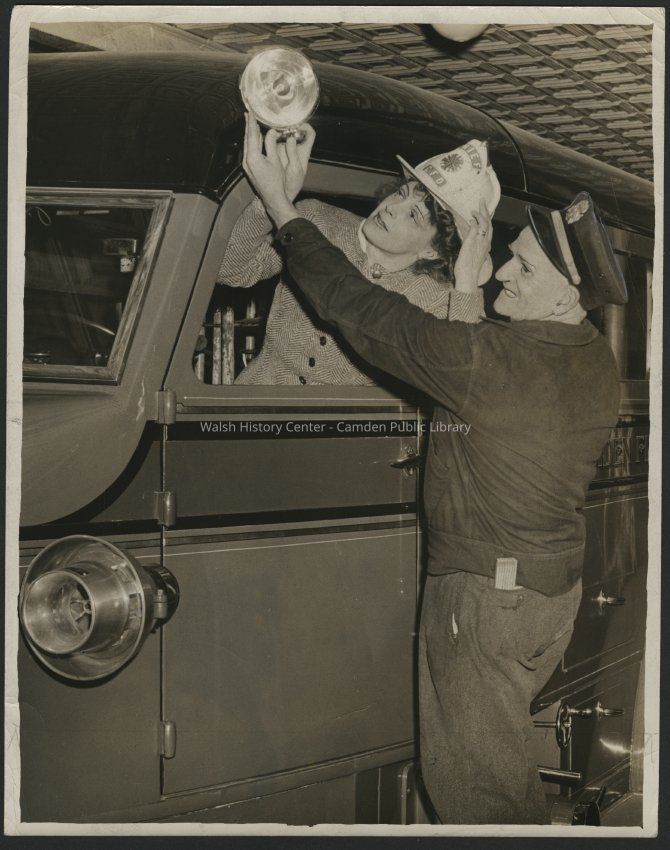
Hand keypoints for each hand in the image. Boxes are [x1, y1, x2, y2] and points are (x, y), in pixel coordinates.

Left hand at [242, 113, 301, 227]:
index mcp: (253, 157)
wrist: (273, 198)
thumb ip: (272, 144)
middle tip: (248, 113)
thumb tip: (271, 131)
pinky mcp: (249, 168)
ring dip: (250, 134)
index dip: (251, 122)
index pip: (251, 135)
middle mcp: (247, 160)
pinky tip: (255, 138)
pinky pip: (249, 151)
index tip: (250, 112)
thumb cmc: (277, 181)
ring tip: (251, 123)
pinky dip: (252, 142)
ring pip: (247, 145)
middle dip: (248, 126)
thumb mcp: (276, 160)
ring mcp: (246, 165)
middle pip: (247, 139)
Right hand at [265, 124, 315, 201]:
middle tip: (281, 123)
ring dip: (280, 130)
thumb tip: (290, 138)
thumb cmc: (292, 184)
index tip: (298, 124)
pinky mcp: (278, 152)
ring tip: (274, 127)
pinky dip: (273, 137)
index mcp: (305, 152)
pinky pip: (276, 141)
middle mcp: (296, 148)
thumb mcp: (295, 169)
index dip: (306, 126)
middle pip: (296, 131)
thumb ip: (293, 153)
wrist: (282, 193)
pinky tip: (268, 136)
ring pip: (285, 134)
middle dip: (290, 125)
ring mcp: (287, 150)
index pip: (310, 134)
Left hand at [453, 199, 493, 292]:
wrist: (468, 278)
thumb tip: (471, 234)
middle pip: (488, 223)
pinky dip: (474, 222)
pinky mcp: (472, 243)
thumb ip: (472, 244)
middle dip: (486, 211)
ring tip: (475, 207)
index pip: (488, 229)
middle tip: (482, 201)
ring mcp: (479, 243)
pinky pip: (475, 229)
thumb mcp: (472, 255)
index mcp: (485, 246)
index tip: (484, 210)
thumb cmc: (468, 270)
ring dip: (480, 214)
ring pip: (484, 225)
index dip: (487, 218)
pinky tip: (471, 217)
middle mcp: (485, 243)